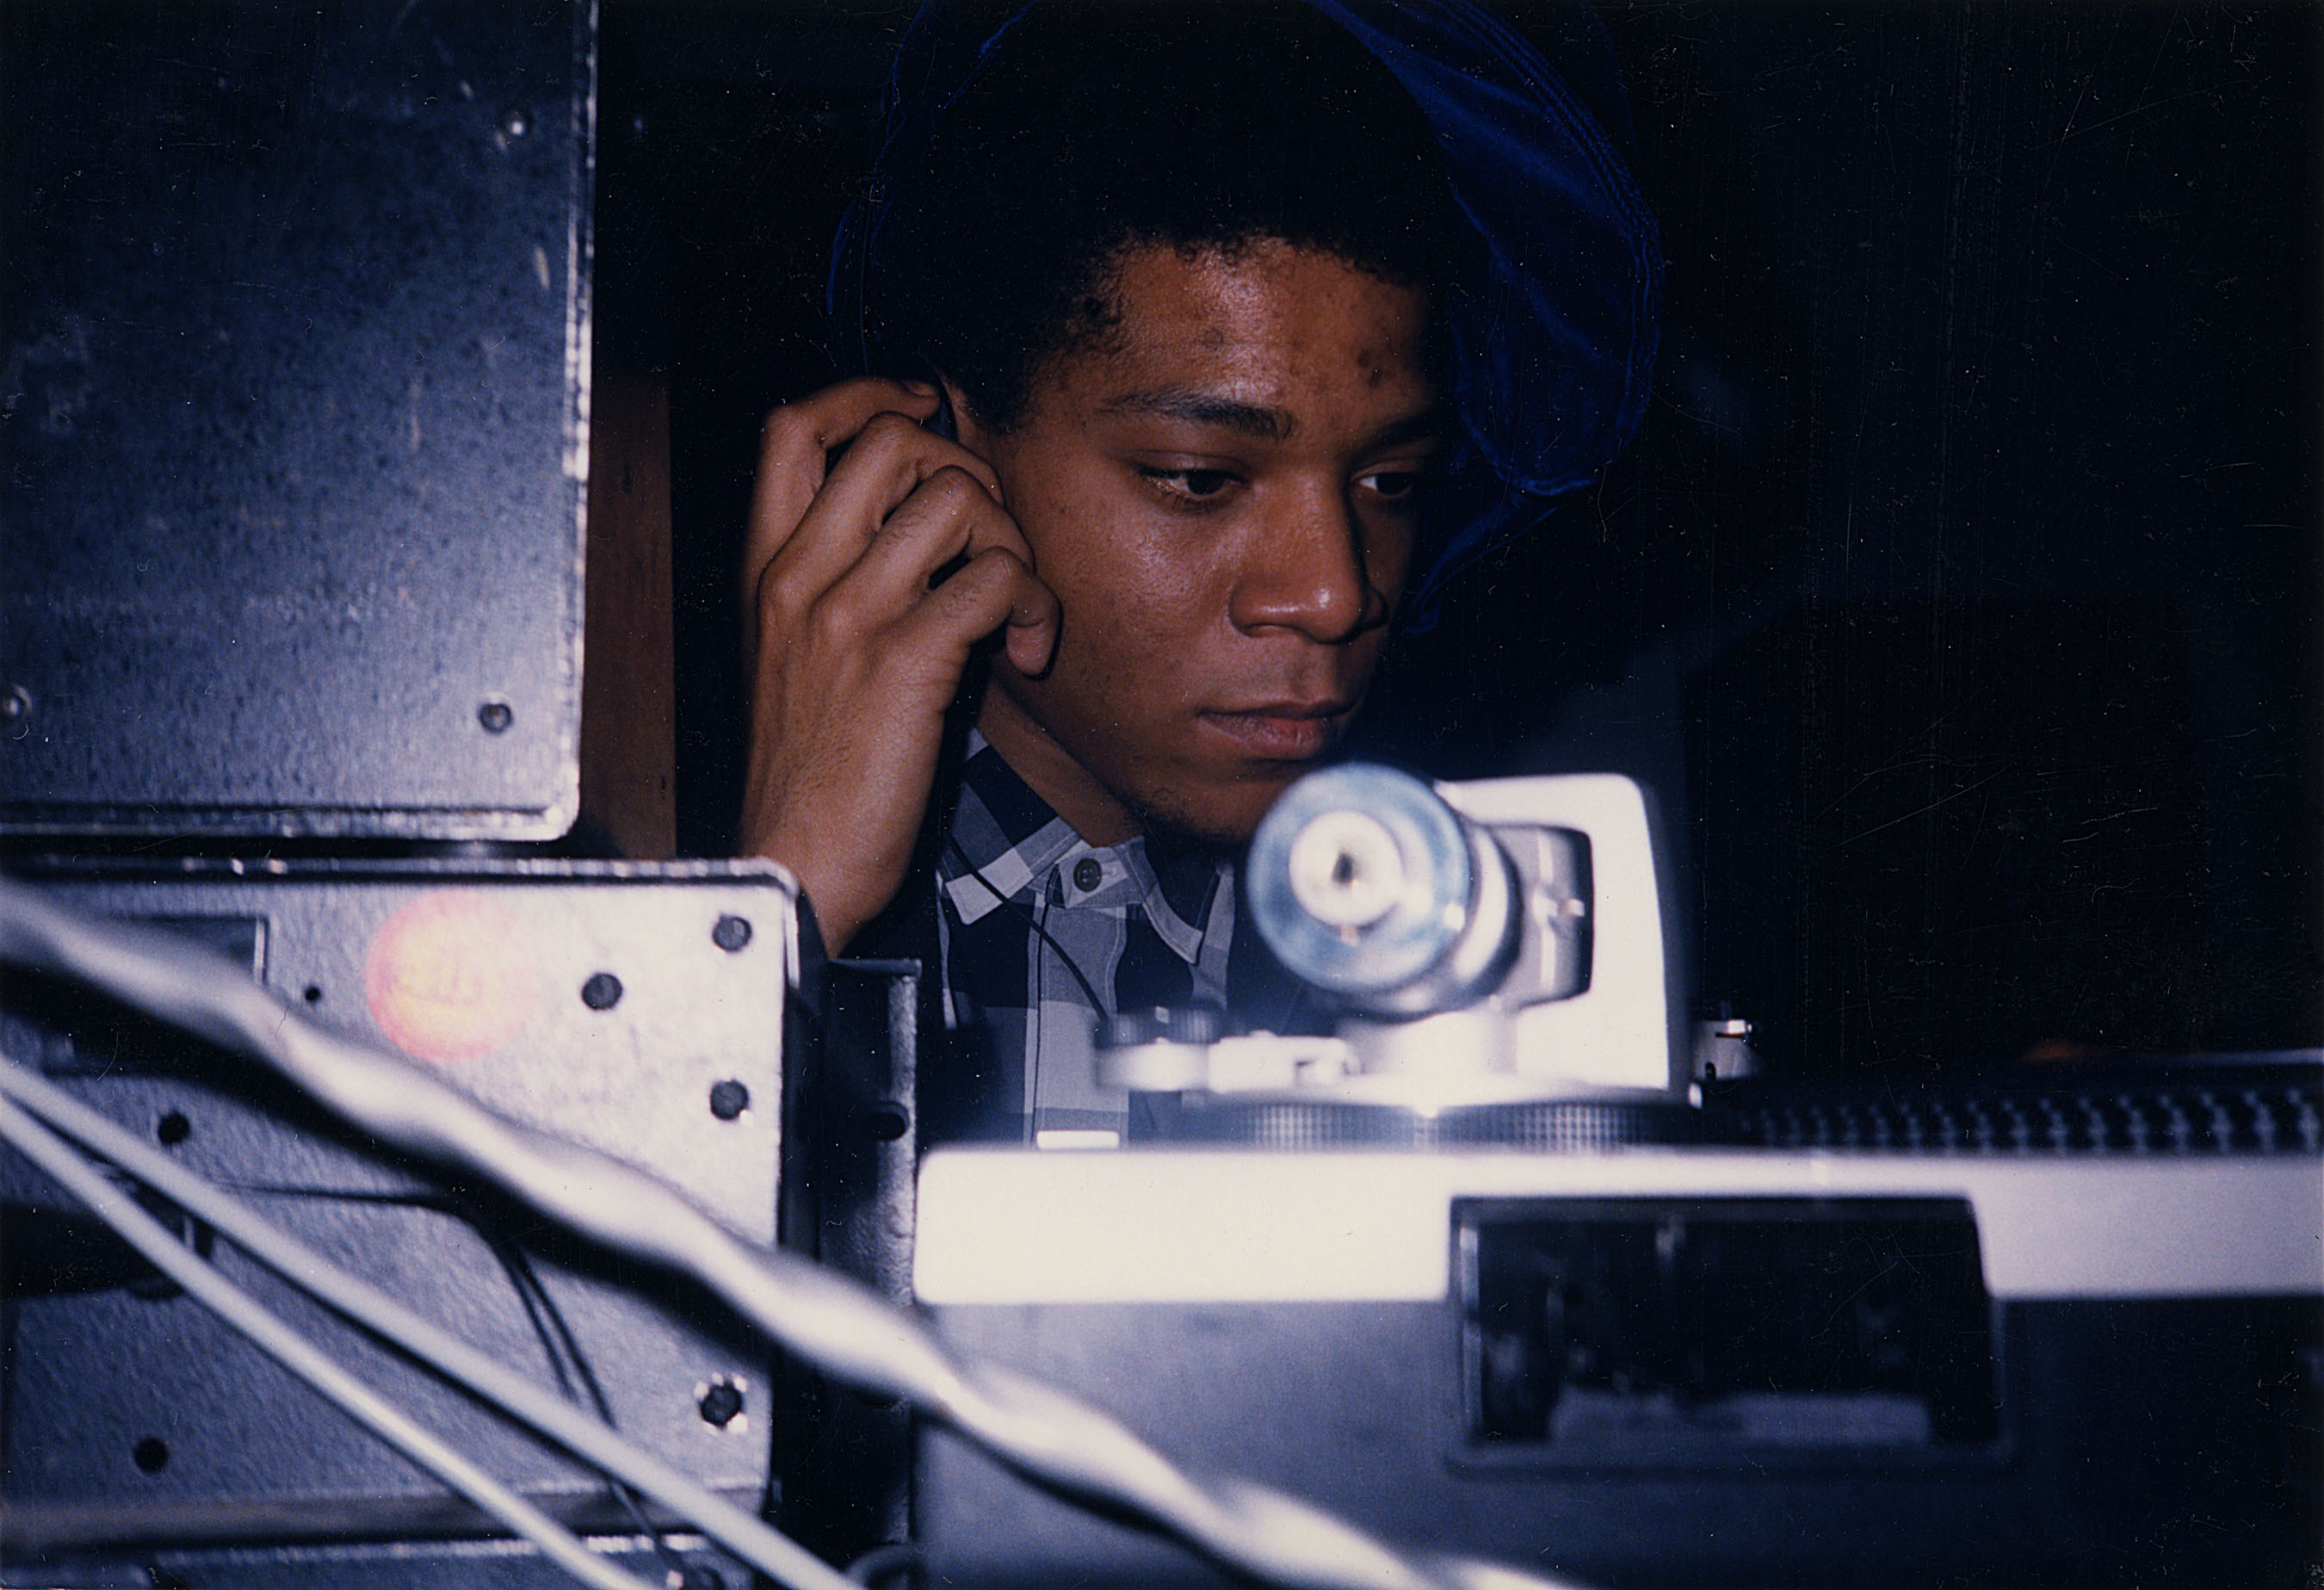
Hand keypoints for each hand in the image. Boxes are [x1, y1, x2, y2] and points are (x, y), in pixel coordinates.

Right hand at [737, 378, 1058, 954]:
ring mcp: (849, 613)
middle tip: (990, 545)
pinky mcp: (904, 660)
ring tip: (1014, 611)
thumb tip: (926, 535)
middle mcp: (799, 575)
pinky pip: (996, 579)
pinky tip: (1025, 655)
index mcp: (766, 570)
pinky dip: (1032, 607)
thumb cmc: (806, 777)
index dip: (870, 394)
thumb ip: (840, 587)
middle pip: (893, 440)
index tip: (927, 412)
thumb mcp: (797, 661)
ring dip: (1013, 544)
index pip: (793, 426)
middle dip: (967, 473)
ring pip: (959, 498)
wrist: (791, 866)